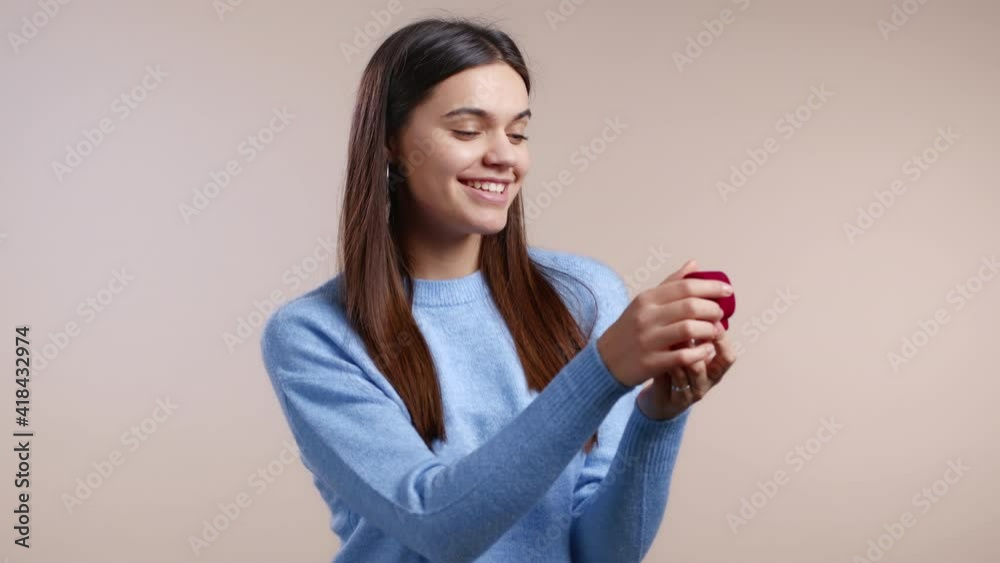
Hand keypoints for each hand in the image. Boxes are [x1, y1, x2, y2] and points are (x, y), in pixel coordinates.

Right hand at [636, 260, 737, 419]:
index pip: (685, 287)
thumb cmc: (630, 329)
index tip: (727, 291)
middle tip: (721, 314)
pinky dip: (701, 352)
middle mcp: (646, 317)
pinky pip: (684, 355)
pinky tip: (708, 350)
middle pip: (690, 307)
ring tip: (716, 332)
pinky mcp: (651, 362)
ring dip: (710, 330)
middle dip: (713, 310)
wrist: (606, 361)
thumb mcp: (644, 302)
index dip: (711, 287)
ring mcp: (648, 340)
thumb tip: (694, 265)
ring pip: (689, 329)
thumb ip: (671, 284)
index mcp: (647, 299)